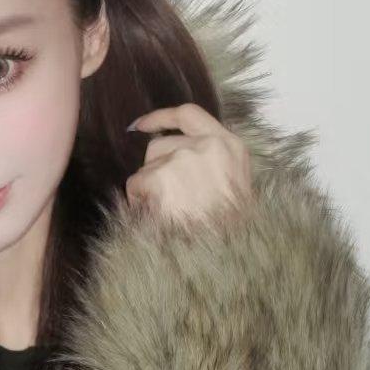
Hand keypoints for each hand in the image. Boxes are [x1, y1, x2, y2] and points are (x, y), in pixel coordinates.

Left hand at [123, 102, 253, 228]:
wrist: (224, 255)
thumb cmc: (227, 229)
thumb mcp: (233, 185)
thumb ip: (211, 162)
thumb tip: (177, 153)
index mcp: (230, 146)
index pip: (189, 114)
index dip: (162, 117)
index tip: (142, 124)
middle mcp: (208, 145)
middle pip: (161, 144)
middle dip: (154, 168)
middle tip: (167, 198)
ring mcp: (183, 158)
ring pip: (147, 166)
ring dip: (149, 187)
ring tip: (168, 213)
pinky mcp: (160, 176)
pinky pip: (136, 184)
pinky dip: (139, 201)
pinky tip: (157, 218)